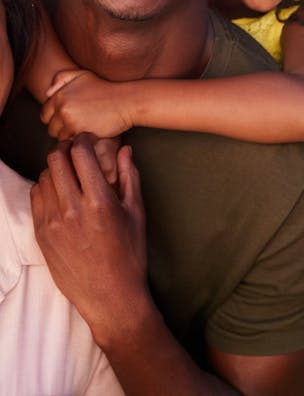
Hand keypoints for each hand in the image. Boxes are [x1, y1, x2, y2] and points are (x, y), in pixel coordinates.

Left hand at [30, 135, 147, 343]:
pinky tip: (60, 191)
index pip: (80, 154)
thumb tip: (124, 150)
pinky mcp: (41, 234)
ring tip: (69, 171)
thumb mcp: (137, 212)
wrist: (109, 295)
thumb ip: (129, 177)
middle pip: (56, 160)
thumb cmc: (129, 254)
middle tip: (76, 149)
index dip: (84, 139)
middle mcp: (72, 210)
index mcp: (99, 201)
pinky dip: (46, 187)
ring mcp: (52, 223)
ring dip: (56, 168)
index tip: (89, 139)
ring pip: (43, 177)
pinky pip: (36, 198)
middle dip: (66, 148)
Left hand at [41, 69, 133, 139]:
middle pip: (51, 128)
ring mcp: (70, 120)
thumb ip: (61, 79)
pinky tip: (89, 132)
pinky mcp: (80, 132)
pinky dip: (79, 140)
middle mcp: (62, 107)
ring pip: (60, 137)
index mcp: (60, 94)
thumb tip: (47, 94)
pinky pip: (71, 143)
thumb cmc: (106, 89)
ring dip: (70, 135)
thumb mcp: (83, 75)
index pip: (45, 114)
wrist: (128, 100)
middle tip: (79, 123)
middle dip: (62, 128)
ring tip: (85, 128)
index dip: (57, 117)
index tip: (72, 115)